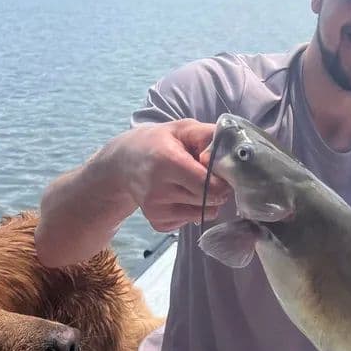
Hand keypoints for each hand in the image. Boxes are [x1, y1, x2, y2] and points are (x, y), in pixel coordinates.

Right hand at [124, 119, 230, 233]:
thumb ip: (209, 136)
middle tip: (210, 176)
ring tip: (192, 183)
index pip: (209, 185)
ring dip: (206, 201)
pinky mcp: (157, 222)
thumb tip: (228, 156)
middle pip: (209, 200)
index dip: (222, 179)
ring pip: (203, 213)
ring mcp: (156, 209)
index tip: (220, 170)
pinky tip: (180, 195)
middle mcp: (158, 189)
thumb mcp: (183, 128)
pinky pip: (189, 221)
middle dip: (217, 190)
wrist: (123, 162)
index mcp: (167, 162)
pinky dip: (192, 210)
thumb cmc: (158, 142)